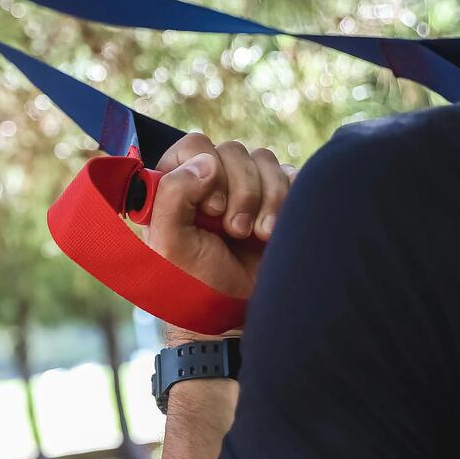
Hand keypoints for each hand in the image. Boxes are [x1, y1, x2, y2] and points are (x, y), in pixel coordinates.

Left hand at [142, 133, 292, 310]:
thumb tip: (206, 161)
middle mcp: (213, 180)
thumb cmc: (195, 282)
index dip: (205, 170)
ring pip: (263, 158)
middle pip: (232, 150)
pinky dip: (285, 200)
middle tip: (233, 230)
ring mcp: (248, 187)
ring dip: (263, 198)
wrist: (237, 313)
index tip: (210, 209)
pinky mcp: (280, 198)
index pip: (194, 145)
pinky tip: (273, 232)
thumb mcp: (169, 242)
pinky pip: (290, 174)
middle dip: (238, 190)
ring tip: (255, 235)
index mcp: (179, 184)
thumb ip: (172, 195)